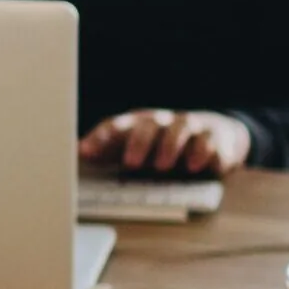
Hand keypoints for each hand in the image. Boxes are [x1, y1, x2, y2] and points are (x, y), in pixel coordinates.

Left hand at [77, 109, 251, 176]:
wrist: (215, 134)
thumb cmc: (163, 145)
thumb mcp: (133, 147)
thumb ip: (106, 151)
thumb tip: (72, 153)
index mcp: (138, 125)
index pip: (116, 126)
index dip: (99, 138)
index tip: (84, 152)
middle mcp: (163, 122)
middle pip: (149, 124)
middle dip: (138, 143)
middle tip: (131, 163)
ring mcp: (190, 127)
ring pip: (181, 127)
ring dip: (171, 146)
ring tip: (163, 166)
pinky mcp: (216, 137)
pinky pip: (211, 141)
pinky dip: (206, 152)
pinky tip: (199, 166)